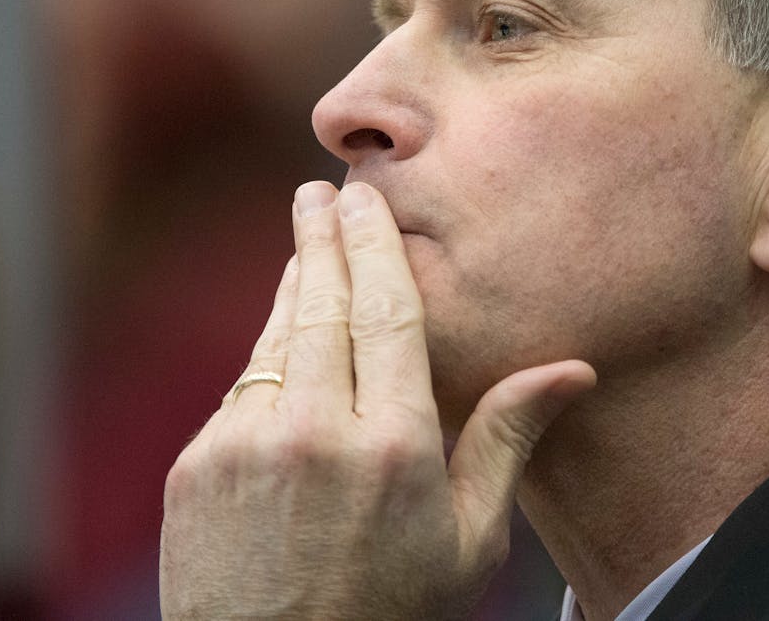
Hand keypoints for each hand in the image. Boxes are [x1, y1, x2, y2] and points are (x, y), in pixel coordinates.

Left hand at [159, 180, 596, 619]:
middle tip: (318, 190)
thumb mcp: (469, 542)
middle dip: (321, 238)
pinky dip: (265, 356)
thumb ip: (506, 441)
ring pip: (274, 337)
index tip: (363, 199)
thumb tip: (571, 371)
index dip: (374, 245)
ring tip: (304, 243)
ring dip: (290, 285)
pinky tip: (282, 342)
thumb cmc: (389, 612)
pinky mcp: (197, 466)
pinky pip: (239, 389)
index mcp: (396, 445)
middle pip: (321, 302)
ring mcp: (246, 445)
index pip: (385, 310)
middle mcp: (316, 432)